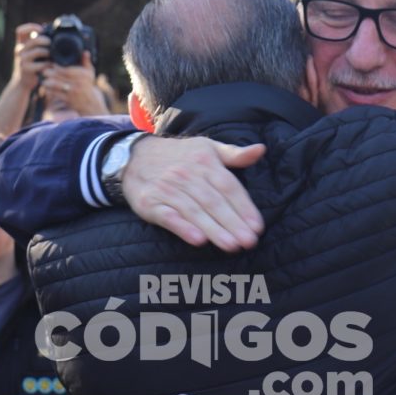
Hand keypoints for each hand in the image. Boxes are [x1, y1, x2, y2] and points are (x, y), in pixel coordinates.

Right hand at [10, 23, 51, 92]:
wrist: (23, 82)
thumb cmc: (32, 64)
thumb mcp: (31, 52)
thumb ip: (37, 42)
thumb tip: (51, 30)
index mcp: (21, 44)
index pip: (20, 30)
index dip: (31, 27)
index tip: (40, 29)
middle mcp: (19, 50)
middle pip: (33, 40)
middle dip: (45, 40)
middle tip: (52, 43)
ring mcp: (22, 59)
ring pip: (38, 51)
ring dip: (49, 52)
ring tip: (53, 56)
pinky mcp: (27, 69)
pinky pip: (41, 64)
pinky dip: (49, 64)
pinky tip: (51, 65)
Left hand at [39, 52, 108, 117]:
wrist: (90, 103)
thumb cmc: (87, 85)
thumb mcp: (90, 73)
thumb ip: (86, 62)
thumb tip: (85, 51)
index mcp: (83, 76)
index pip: (67, 70)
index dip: (58, 67)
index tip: (51, 64)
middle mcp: (79, 84)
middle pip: (60, 77)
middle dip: (51, 74)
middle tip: (44, 71)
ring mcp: (73, 93)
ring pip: (57, 86)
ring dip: (48, 82)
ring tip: (43, 79)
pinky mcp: (68, 100)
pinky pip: (56, 94)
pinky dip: (50, 91)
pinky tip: (46, 88)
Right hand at [123, 137, 265, 251]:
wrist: (134, 156)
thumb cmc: (180, 156)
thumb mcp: (207, 148)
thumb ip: (235, 154)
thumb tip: (261, 150)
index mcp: (205, 161)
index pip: (229, 187)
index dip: (244, 207)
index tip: (257, 226)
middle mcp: (187, 174)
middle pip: (214, 202)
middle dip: (233, 223)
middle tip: (249, 242)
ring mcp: (167, 189)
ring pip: (195, 212)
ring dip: (214, 230)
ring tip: (231, 246)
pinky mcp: (150, 202)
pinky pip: (168, 217)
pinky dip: (183, 228)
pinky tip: (198, 240)